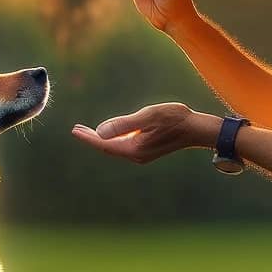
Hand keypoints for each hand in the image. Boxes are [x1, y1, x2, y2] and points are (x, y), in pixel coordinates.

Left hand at [71, 103, 215, 164]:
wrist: (196, 128)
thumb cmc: (175, 119)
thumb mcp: (148, 116)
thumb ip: (124, 124)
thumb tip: (100, 131)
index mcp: (134, 149)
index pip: (104, 144)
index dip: (88, 137)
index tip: (75, 130)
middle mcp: (136, 155)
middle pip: (107, 148)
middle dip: (92, 139)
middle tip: (77, 130)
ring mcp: (141, 154)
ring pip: (115, 147)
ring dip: (102, 139)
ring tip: (88, 131)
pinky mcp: (146, 150)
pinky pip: (123, 146)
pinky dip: (113, 139)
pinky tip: (110, 133)